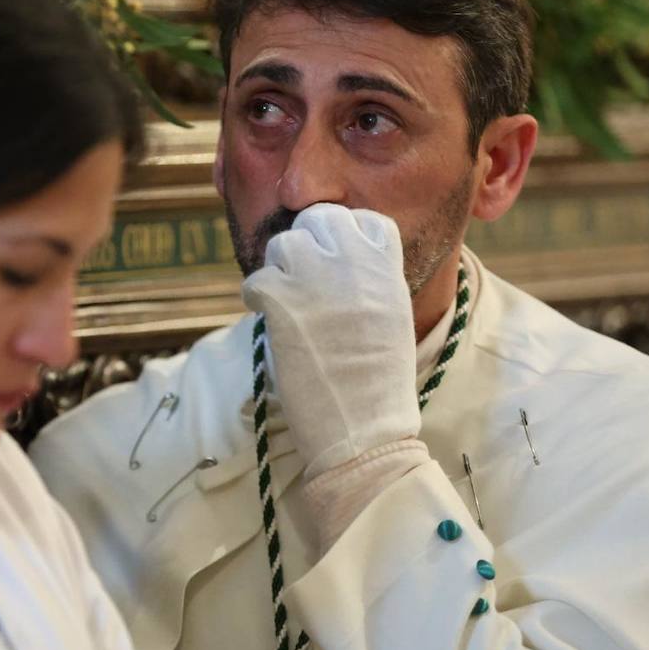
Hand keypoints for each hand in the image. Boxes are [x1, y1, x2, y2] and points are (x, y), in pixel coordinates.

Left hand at [241, 204, 417, 481]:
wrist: (364, 431)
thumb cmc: (378, 384)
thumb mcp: (392, 316)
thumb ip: (368, 279)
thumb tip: (332, 258)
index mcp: (388, 269)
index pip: (365, 219)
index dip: (344, 237)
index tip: (335, 263)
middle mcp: (355, 264)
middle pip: (320, 219)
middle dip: (307, 244)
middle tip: (302, 280)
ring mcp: (317, 278)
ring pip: (283, 244)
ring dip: (279, 270)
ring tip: (288, 305)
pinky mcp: (283, 301)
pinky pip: (256, 280)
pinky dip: (257, 299)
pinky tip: (271, 322)